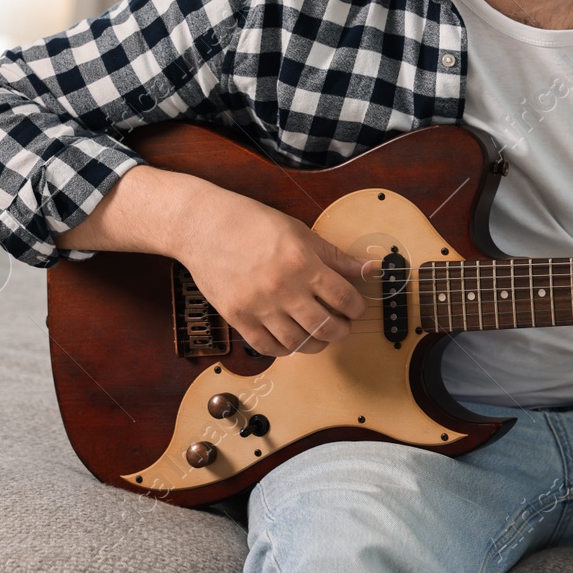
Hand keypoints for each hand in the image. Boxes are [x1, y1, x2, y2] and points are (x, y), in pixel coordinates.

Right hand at [173, 179, 376, 356]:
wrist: (204, 226)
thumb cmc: (253, 224)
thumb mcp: (300, 232)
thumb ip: (335, 256)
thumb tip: (369, 268)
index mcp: (303, 263)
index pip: (343, 298)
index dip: (356, 308)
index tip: (356, 308)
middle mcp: (283, 289)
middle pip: (325, 327)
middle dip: (341, 330)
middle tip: (342, 325)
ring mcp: (258, 306)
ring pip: (298, 343)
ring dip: (316, 343)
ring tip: (319, 334)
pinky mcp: (237, 317)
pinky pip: (267, 347)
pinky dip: (284, 348)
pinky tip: (291, 338)